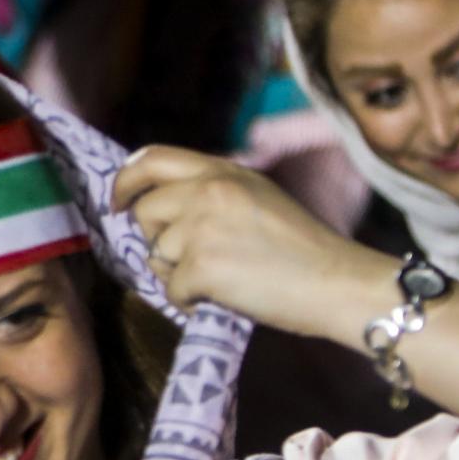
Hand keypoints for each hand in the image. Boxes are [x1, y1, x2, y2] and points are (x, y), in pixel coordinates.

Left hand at [113, 146, 386, 339]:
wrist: (339, 283)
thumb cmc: (304, 248)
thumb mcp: (257, 197)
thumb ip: (211, 192)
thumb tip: (160, 204)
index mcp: (222, 172)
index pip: (151, 159)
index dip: (126, 181)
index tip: (119, 202)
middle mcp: (207, 191)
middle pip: (146, 211)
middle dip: (158, 237)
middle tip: (192, 255)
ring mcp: (201, 228)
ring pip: (157, 253)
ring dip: (179, 271)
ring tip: (224, 276)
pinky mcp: (200, 266)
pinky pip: (171, 289)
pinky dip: (192, 300)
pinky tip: (226, 297)